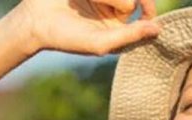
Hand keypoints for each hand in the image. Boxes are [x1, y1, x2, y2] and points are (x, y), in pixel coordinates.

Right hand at [12, 0, 159, 55]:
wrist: (35, 19)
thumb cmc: (67, 37)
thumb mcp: (100, 43)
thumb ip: (129, 37)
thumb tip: (157, 29)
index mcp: (121, 30)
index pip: (147, 16)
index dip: (148, 8)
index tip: (142, 5)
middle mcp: (115, 11)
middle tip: (94, 1)